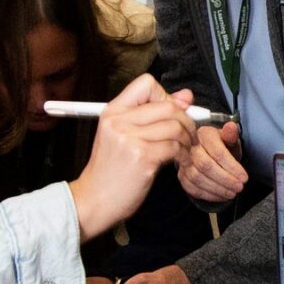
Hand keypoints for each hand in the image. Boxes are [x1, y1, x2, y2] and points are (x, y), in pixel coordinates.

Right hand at [67, 75, 195, 238]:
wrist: (95, 200)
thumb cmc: (111, 170)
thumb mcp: (124, 135)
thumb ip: (154, 113)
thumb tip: (186, 96)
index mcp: (112, 111)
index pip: (146, 83)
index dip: (165, 96)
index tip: (171, 113)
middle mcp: (119, 121)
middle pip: (167, 105)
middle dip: (186, 120)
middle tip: (188, 135)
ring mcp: (130, 139)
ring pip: (175, 126)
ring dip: (187, 139)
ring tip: (185, 149)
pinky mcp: (142, 158)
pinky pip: (174, 147)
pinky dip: (183, 155)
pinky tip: (180, 161)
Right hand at [178, 122, 247, 204]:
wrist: (207, 152)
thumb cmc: (221, 146)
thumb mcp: (229, 139)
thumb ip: (232, 135)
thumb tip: (231, 127)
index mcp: (204, 134)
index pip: (217, 153)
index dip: (232, 167)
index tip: (244, 178)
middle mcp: (190, 147)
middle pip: (206, 166)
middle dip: (225, 179)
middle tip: (239, 187)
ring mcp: (184, 163)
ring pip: (198, 178)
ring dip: (217, 189)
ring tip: (232, 193)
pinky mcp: (182, 176)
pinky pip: (192, 188)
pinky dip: (208, 195)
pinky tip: (221, 196)